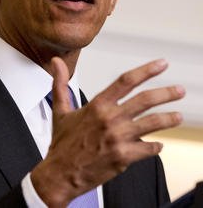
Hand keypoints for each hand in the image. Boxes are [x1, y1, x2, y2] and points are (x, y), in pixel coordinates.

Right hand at [31, 57, 183, 207]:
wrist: (60, 173)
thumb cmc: (62, 144)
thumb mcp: (60, 110)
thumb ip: (60, 84)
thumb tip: (56, 63)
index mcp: (96, 106)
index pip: (126, 81)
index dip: (147, 71)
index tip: (161, 65)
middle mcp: (109, 119)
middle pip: (146, 100)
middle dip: (167, 93)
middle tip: (178, 91)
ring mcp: (118, 138)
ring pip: (152, 123)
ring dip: (169, 119)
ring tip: (177, 116)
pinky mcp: (124, 157)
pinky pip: (149, 149)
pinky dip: (156, 147)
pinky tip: (158, 145)